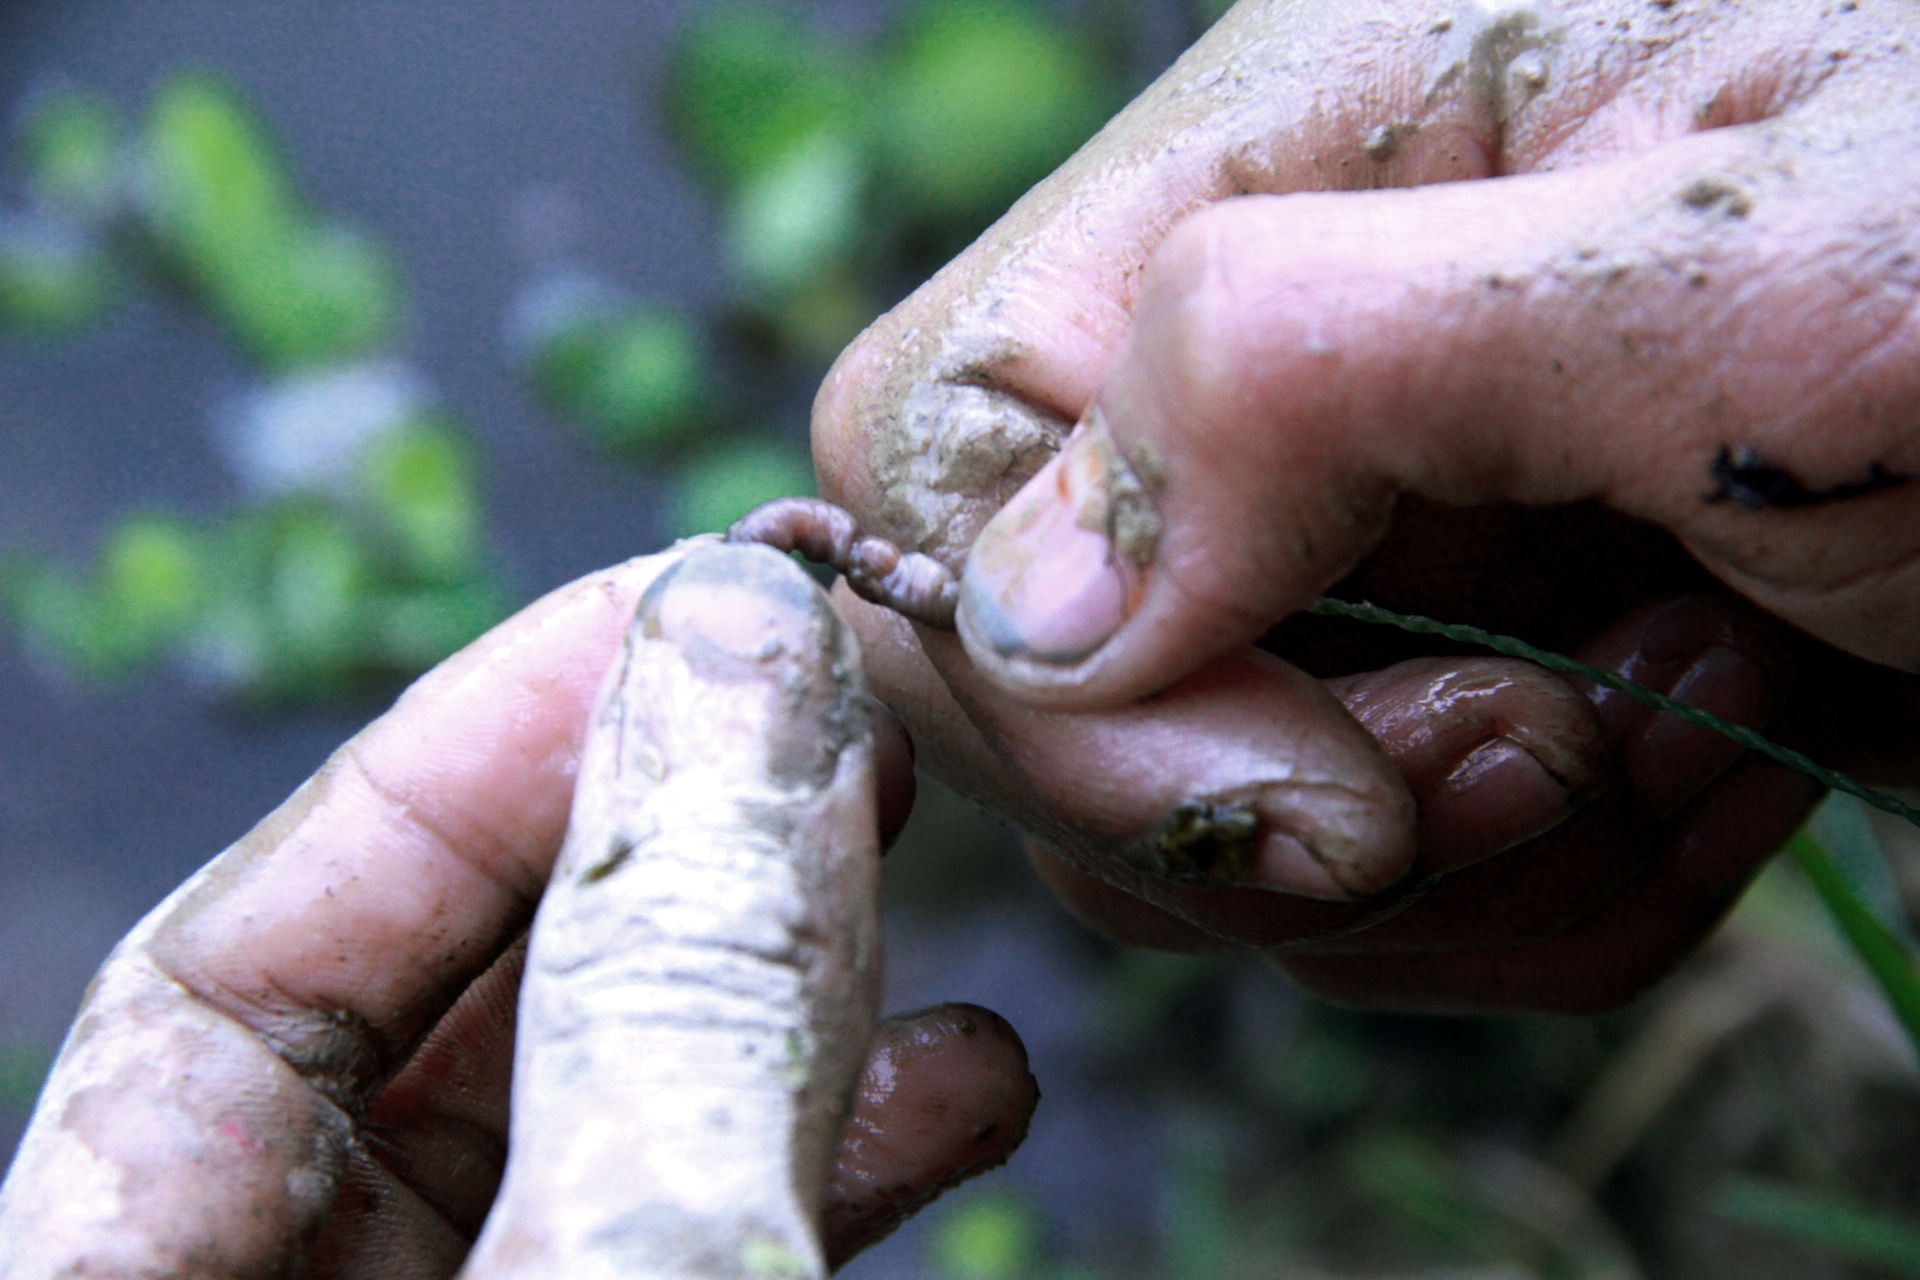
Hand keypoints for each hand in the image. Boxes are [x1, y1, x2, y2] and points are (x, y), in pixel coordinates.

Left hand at [0, 547, 1035, 1276]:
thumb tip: (731, 650)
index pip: (231, 971)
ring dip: (773, 972)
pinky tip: (962, 1076)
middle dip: (653, 835)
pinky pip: (693, 1224)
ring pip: (591, 1119)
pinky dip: (826, 1141)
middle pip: (430, 1021)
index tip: (680, 614)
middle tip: (828, 696)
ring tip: (911, 837)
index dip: (459, 758)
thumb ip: (661, 1006)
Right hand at [815, 0, 1919, 1010]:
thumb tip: (1014, 609)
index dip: (1043, 667)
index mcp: (1290, 160)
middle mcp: (1289, 347)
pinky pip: (1382, 871)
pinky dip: (1551, 885)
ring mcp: (1374, 517)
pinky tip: (1729, 745)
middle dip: (1283, 800)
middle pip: (1053, 666)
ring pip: (1218, 806)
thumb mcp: (1760, 282)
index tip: (1317, 801)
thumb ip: (1303, 373)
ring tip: (1707, 714)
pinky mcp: (1470, 653)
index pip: (936, 435)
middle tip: (1549, 752)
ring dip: (1462, 853)